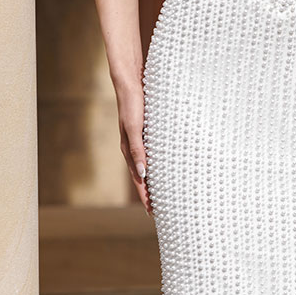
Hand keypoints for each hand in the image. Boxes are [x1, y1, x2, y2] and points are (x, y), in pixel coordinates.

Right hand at [118, 81, 150, 212]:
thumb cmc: (132, 105)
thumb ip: (138, 150)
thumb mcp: (134, 128)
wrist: (130, 82)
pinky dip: (157, 164)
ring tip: (163, 193)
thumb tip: (142, 174)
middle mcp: (133, 148)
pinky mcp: (146, 131)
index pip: (138, 179)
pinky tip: (165, 166)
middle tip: (160, 210)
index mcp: (129, 150)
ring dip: (154, 180)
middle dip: (149, 193)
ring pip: (147, 166)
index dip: (145, 196)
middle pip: (142, 176)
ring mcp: (139, 140)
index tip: (152, 212)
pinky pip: (152, 153)